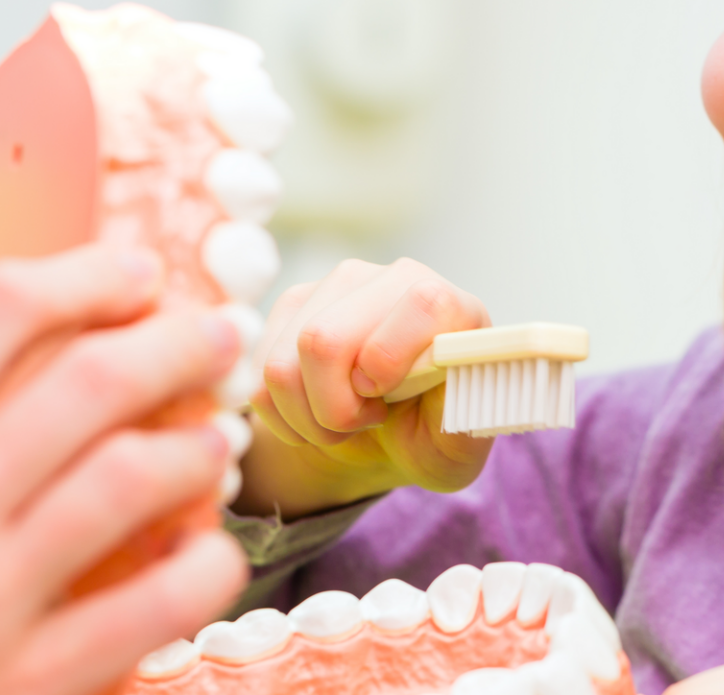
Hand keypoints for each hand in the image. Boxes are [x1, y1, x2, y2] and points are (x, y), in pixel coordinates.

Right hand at [234, 258, 490, 519]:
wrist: (390, 431)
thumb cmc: (430, 434)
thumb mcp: (459, 444)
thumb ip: (465, 415)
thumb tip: (455, 377)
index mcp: (451, 306)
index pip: (421, 303)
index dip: (390, 359)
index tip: (384, 400)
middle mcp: (393, 279)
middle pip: (324, 341)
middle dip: (333, 410)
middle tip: (362, 423)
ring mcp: (337, 286)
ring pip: (282, 363)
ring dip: (304, 417)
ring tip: (340, 424)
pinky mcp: (294, 304)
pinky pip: (258, 371)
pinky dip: (279, 414)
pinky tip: (311, 413)